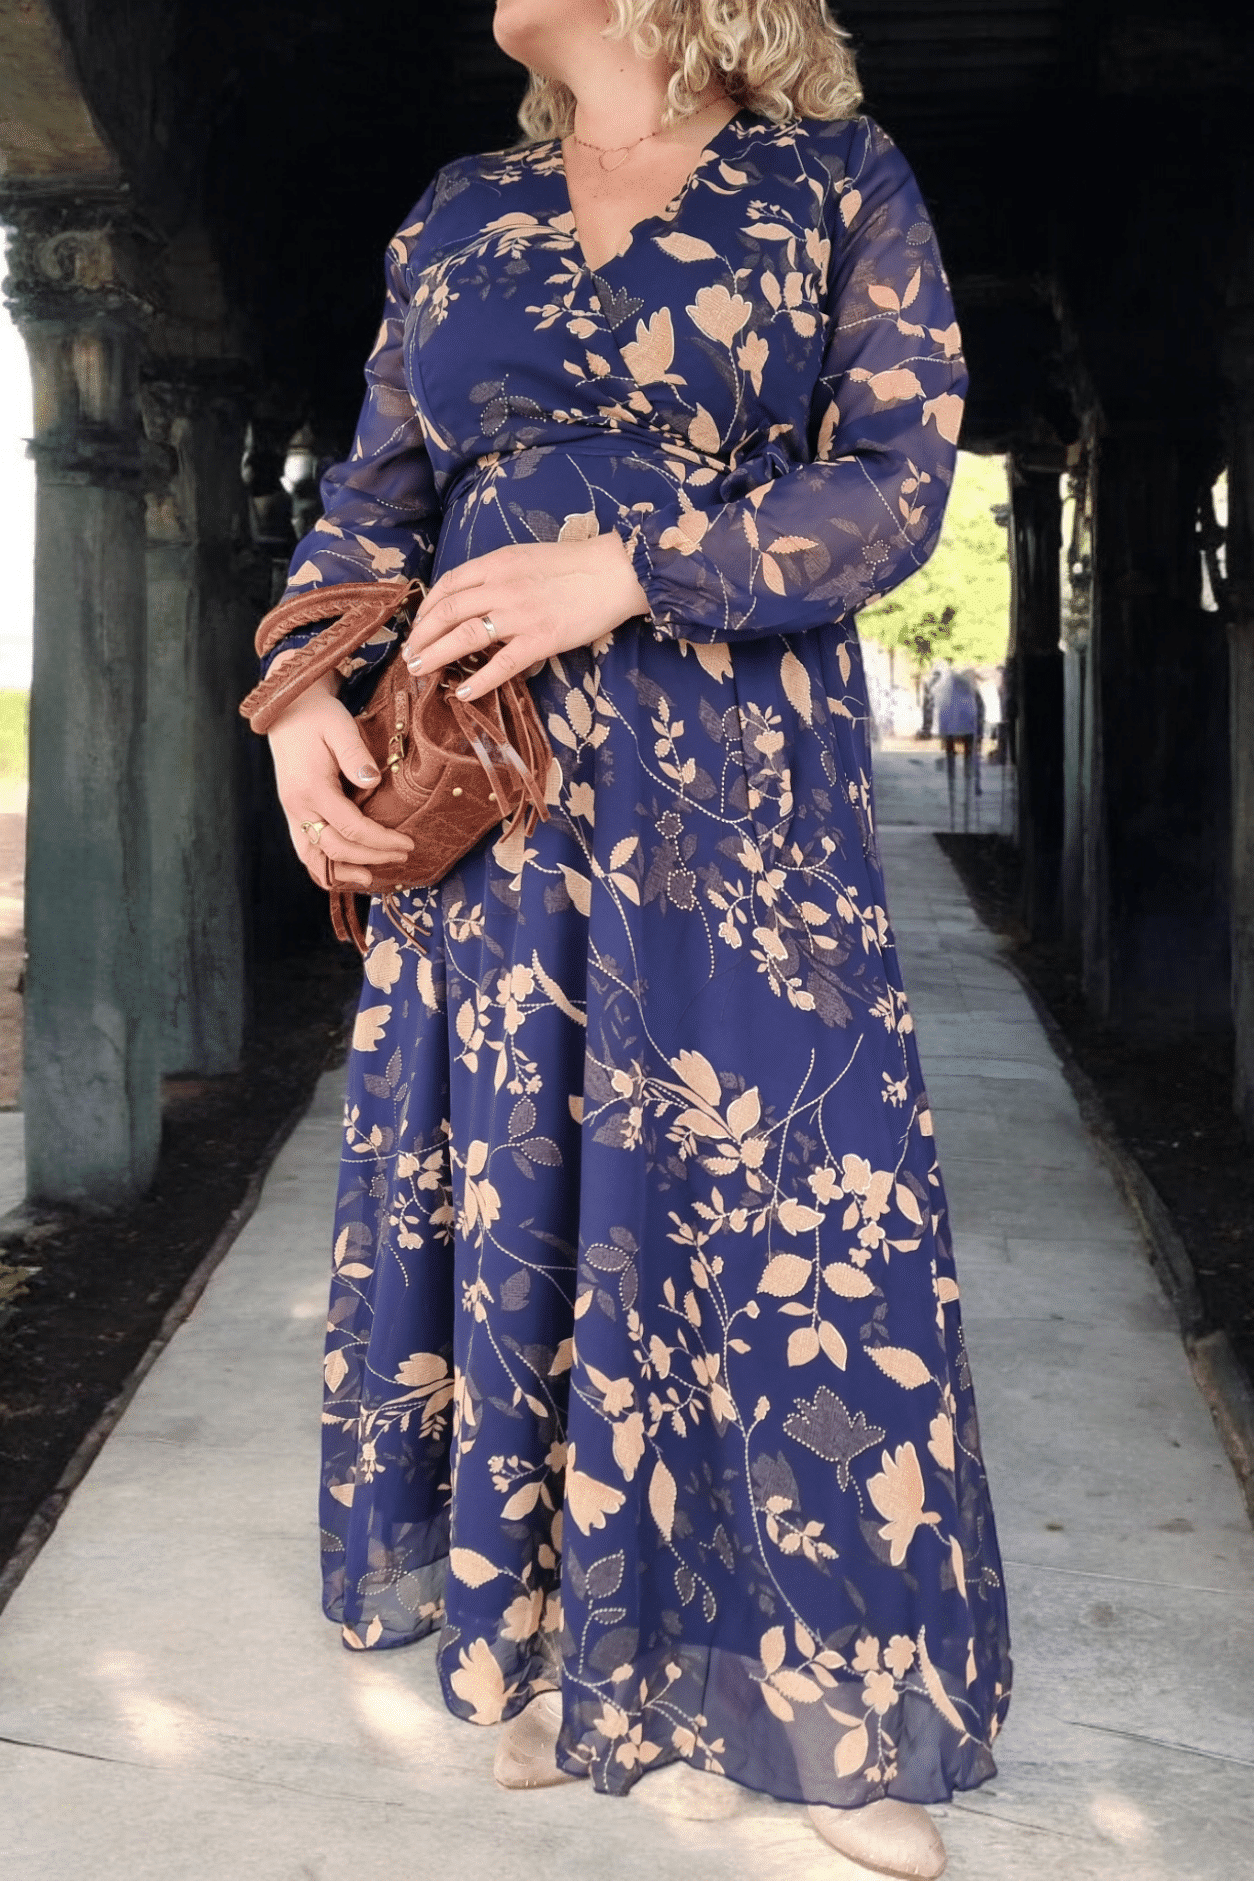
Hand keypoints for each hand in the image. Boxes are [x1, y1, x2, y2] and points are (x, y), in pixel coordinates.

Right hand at [266, 664, 413, 890]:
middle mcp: (298, 806)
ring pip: (313, 857)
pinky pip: (305, 849)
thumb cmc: (319, 717)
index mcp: (312, 788)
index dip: (382, 841)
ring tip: (371, 878)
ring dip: (342, 871)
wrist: (289, 710)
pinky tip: (343, 871)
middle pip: (336, 848)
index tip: (407, 843)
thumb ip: (355, 755)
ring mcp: (292, 812)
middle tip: (402, 856)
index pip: (352, 828)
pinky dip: (323, 865)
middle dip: (371, 857)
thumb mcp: (340, 727)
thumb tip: (372, 781)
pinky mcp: (293, 813)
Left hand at [403, 531, 648, 700]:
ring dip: (436, 655)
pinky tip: (462, 693)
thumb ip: (499, 575)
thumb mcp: (527, 558)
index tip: (419, 625)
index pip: (449, 584)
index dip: (427, 607)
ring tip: (419, 670)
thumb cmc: (575, 565)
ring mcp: (520, 614)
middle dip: (421, 635)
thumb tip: (476, 599)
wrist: (615, 572)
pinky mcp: (540, 639)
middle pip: (447, 612)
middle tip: (409, 655)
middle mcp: (501, 587)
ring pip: (464, 636)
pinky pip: (501, 664)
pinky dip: (478, 680)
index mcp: (497, 563)